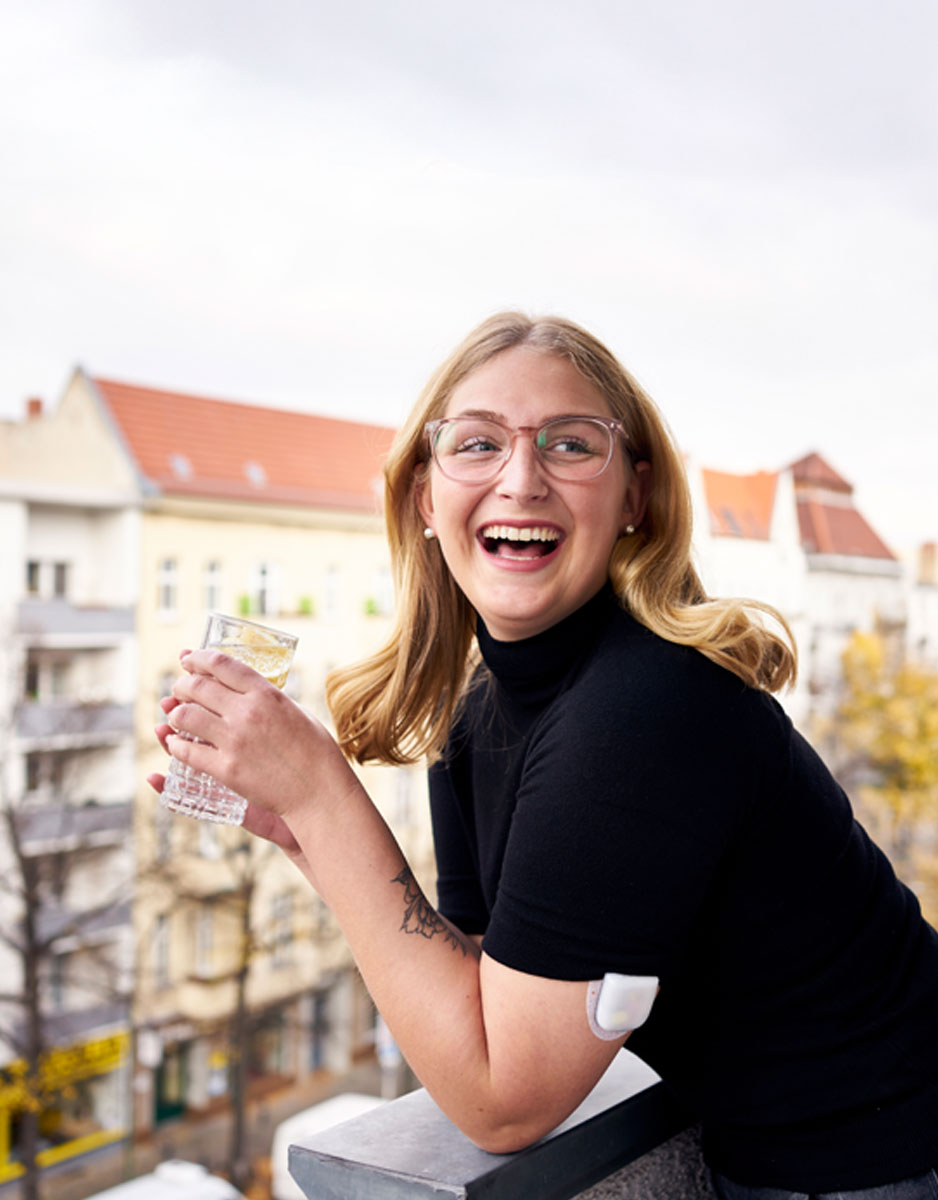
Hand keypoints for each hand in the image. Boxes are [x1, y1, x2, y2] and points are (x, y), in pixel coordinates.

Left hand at [154, 647, 346, 823]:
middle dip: (182, 685)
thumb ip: (267, 698)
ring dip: (175, 713)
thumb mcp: (295, 711)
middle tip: (179, 689)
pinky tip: (176, 743)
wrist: (320, 791)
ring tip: (176, 715)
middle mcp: (247, 712)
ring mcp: (234, 741)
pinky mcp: (226, 769)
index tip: (188, 659)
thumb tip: (243, 688)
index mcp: (266, 693)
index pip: (221, 664)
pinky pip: (186, 750)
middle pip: (197, 686)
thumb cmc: (316, 752)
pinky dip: (175, 744)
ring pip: (184, 716)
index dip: (197, 658)